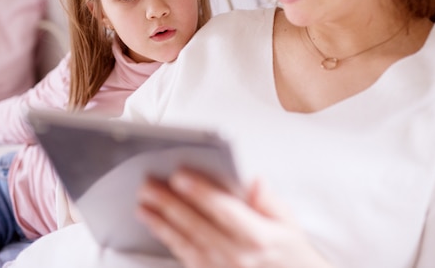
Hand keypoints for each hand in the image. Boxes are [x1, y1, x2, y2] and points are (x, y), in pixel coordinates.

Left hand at [137, 168, 331, 267]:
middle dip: (170, 204)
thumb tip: (253, 180)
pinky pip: (188, 260)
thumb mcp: (289, 222)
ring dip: (162, 224)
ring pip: (187, 245)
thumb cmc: (290, 252)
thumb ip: (268, 200)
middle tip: (148, 186)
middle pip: (198, 226)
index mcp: (259, 237)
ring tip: (143, 206)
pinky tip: (157, 228)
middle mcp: (239, 257)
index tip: (179, 175)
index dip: (200, 191)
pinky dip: (170, 243)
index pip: (224, 209)